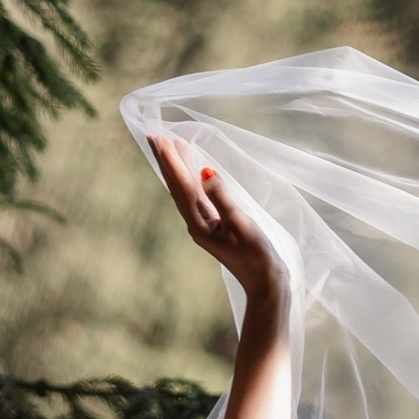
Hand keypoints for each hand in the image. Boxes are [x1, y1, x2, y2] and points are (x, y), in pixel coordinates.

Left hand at [150, 133, 288, 306]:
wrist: (265, 283)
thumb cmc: (256, 256)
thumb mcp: (240, 224)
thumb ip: (222, 198)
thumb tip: (204, 172)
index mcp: (198, 223)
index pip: (181, 185)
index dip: (170, 161)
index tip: (158, 138)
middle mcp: (196, 223)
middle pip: (177, 186)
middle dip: (167, 161)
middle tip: (154, 135)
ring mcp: (205, 224)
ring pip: (186, 190)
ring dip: (179, 167)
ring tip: (173, 144)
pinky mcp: (215, 225)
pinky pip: (198, 196)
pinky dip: (193, 179)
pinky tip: (194, 170)